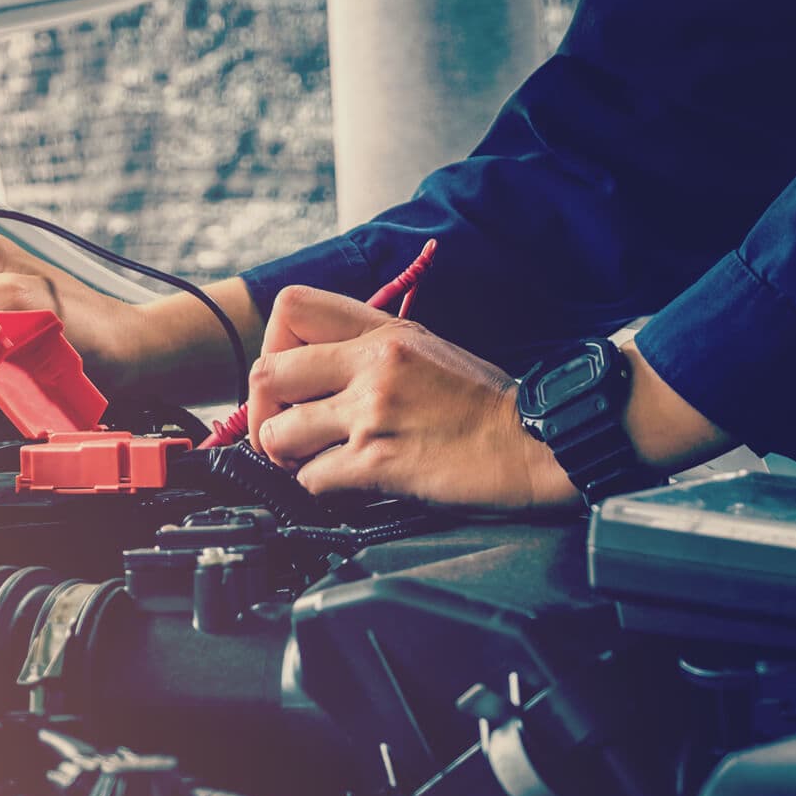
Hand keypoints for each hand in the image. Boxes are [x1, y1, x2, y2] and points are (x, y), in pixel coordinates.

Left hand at [246, 285, 579, 509]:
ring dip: (285, 455)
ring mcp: (374, 411)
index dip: (273, 345)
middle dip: (262, 411)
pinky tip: (342, 483)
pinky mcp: (379, 461)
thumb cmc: (485, 404)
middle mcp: (374, 364)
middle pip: (267, 373)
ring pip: (279, 432)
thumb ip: (370, 350)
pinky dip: (317, 486)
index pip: (291, 308)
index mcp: (385, 331)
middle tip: (283, 429)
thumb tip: (315, 369)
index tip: (287, 377)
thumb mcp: (427, 349)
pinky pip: (312, 477)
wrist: (533, 443)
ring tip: (309, 460)